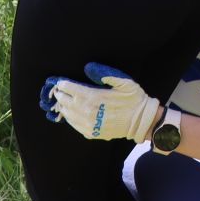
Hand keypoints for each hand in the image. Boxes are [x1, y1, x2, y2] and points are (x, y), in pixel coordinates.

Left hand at [38, 63, 166, 141]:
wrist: (141, 121)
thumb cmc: (133, 99)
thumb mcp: (124, 81)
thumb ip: (104, 73)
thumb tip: (88, 67)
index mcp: (93, 97)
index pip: (68, 88)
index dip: (63, 84)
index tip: (61, 82)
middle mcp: (86, 111)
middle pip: (64, 101)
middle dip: (59, 94)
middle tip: (58, 91)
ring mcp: (88, 124)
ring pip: (67, 114)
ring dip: (63, 106)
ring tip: (62, 101)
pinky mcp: (91, 133)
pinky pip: (74, 125)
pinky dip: (70, 118)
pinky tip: (71, 114)